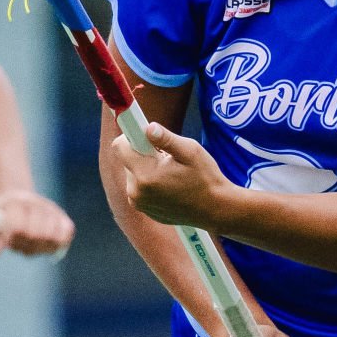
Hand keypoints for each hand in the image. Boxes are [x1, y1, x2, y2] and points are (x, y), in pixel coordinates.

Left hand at [0, 187, 75, 260]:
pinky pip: (66, 234)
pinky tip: (45, 243)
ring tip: (29, 243)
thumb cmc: (1, 217)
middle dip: (25, 245)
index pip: (19, 228)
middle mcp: (36, 204)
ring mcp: (51, 210)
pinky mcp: (63, 217)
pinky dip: (57, 242)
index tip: (8, 238)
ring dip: (39, 246)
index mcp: (16, 203)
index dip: (12, 239)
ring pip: (51, 237)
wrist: (15, 199)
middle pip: (36, 235)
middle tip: (17, 243)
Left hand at [109, 127, 235, 231]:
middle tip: (167, 157)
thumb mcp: (191, 152)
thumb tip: (148, 127)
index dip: (132, 135)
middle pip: (128, 159)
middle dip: (144, 153)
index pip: (120, 147)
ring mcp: (138, 202)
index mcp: (145, 176)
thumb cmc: (206, 178)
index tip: (144, 132)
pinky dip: (149, 182)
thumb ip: (166, 139)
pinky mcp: (143, 208)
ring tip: (171, 173)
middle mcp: (136, 191)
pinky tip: (170, 185)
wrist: (215, 209)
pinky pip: (139, 186)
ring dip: (147, 167)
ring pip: (133, 172)